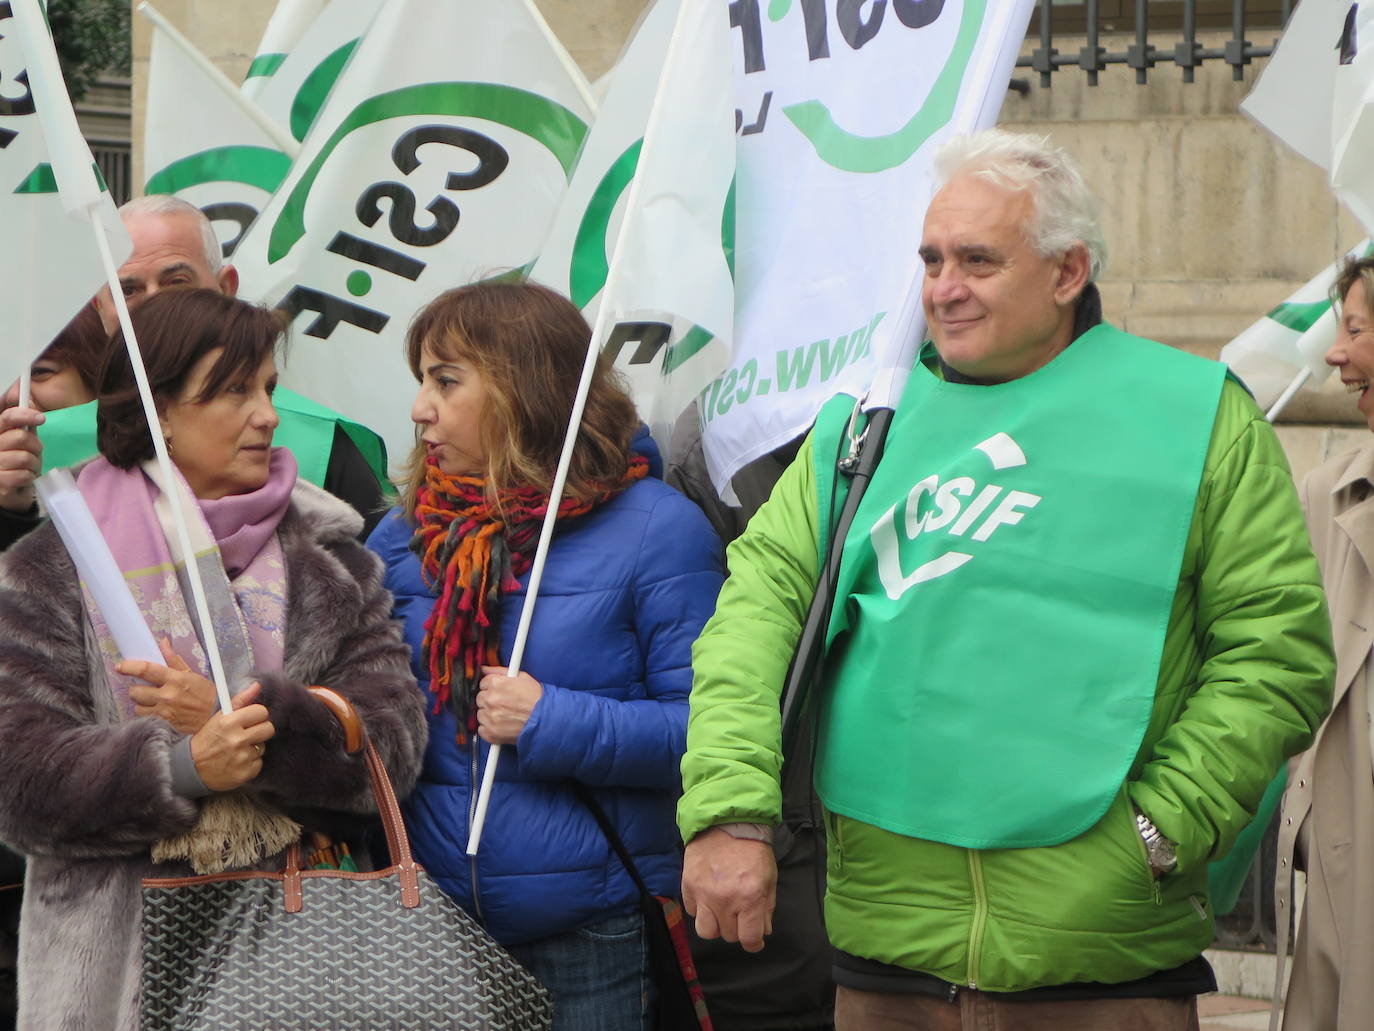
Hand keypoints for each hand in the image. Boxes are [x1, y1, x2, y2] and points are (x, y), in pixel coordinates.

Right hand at [0, 407, 43, 512]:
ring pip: (24, 457)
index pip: (6, 417)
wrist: (12, 490)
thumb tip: (27, 400)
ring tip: (29, 467)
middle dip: (35, 445)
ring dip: (34, 463)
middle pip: (20, 437)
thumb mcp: (21, 439)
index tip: (41, 418)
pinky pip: (24, 475)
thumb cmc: (17, 461)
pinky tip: (25, 478)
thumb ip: (23, 422)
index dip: (24, 414)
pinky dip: (30, 477)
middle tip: (34, 452)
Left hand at [121, 639, 216, 734]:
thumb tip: (163, 643)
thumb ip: (174, 660)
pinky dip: (148, 714)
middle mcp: (168, 695)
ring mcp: (164, 711)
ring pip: (137, 706)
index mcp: (175, 679)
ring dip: (142, 703)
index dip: (129, 666)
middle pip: (135, 690)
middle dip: (138, 689)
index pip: (146, 669)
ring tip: (153, 702)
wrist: (214, 719)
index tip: (120, 666)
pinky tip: (158, 711)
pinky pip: (144, 717)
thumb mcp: (192, 675)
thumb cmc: (205, 695)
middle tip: (145, 689)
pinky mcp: (163, 724)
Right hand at [189, 682, 273, 791]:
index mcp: (229, 722)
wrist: (191, 768)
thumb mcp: (219, 717)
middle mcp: (237, 739)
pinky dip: (250, 763)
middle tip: (247, 734)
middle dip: (260, 730)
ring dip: (253, 748)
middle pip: (269, 729)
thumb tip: (257, 685)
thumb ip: (240, 701)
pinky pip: (258, 763)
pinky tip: (237, 762)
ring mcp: (242, 758)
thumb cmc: (207, 740)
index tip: (250, 720)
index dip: (257, 716)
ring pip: (263, 747)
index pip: (262, 712)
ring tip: (237, 750)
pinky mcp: (245, 773)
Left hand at [475, 666, 542, 744]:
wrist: (546, 719)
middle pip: (480, 698)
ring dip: (489, 714)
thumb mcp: (522, 677)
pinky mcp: (490, 732)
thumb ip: (499, 671)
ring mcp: (489, 717)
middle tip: (504, 704)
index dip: (493, 688)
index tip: (500, 692)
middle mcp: (490, 699)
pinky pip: (482, 729)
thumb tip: (484, 669)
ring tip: (505, 715)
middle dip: (490, 700)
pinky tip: (502, 725)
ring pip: (480, 714)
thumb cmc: (536, 698)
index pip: (483, 683)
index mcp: (496, 684)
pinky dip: (490, 728)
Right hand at [681, 826, 776, 951]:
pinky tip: (708, 896)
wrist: (726, 822)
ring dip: (716, 925)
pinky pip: (692, 911)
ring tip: (721, 912)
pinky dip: (701, 909)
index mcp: (749, 897)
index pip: (749, 938)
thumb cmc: (752, 849)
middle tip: (740, 914)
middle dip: (737, 929)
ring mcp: (703, 894)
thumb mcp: (769, 877)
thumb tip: (763, 931)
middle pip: (728, 936)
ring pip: (706, 931)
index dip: (754, 943)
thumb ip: (767, 907)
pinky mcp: (688, 886)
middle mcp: (725, 900)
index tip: (754, 939)